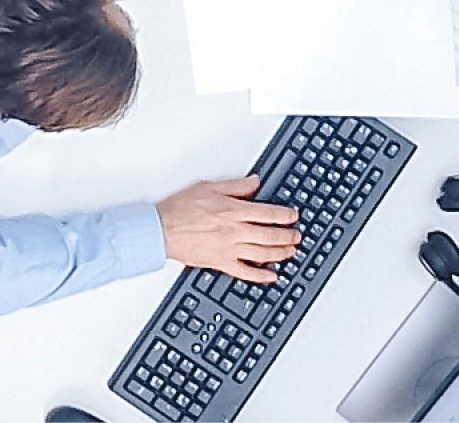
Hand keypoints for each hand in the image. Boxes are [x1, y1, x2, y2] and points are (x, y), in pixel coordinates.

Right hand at [160, 176, 306, 284]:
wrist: (161, 230)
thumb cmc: (179, 209)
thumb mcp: (208, 187)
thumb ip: (235, 186)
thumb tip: (254, 182)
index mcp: (233, 211)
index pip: (268, 213)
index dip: (285, 215)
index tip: (292, 216)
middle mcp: (235, 231)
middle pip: (270, 235)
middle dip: (288, 236)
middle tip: (297, 236)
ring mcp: (229, 249)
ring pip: (263, 254)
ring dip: (280, 254)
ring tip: (291, 252)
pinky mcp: (220, 263)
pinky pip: (245, 272)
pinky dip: (261, 276)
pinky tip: (271, 276)